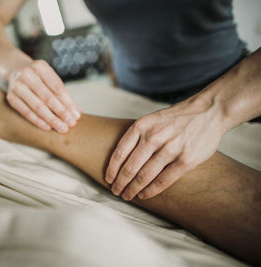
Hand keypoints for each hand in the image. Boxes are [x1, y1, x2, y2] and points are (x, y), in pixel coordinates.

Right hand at [6, 60, 80, 132]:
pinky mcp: (11, 97)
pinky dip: (38, 121)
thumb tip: (77, 112)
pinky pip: (26, 112)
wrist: (15, 70)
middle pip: (48, 97)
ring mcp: (17, 85)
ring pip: (37, 106)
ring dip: (52, 119)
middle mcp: (27, 74)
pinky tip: (48, 127)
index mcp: (40, 66)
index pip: (57, 87)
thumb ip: (62, 93)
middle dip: (61, 112)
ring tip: (62, 128)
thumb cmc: (38, 77)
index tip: (77, 115)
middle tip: (71, 124)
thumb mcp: (50, 78)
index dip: (68, 102)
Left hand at [105, 99, 225, 199]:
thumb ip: (137, 136)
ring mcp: (170, 149)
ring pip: (144, 176)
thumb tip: (120, 160)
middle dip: (120, 183)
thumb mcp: (151, 120)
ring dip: (133, 189)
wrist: (208, 111)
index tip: (108, 180)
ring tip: (127, 196)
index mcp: (141, 126)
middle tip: (116, 192)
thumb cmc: (176, 118)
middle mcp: (153, 137)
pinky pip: (163, 181)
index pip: (119, 153)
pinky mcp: (186, 160)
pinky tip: (144, 195)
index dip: (111, 170)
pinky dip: (151, 191)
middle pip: (129, 168)